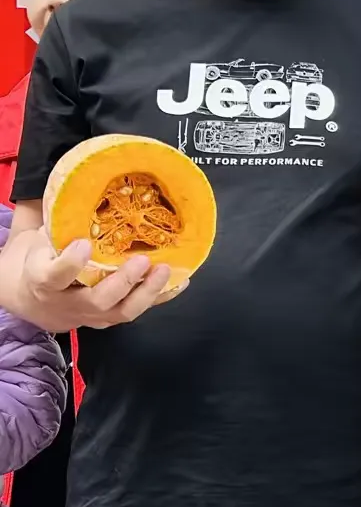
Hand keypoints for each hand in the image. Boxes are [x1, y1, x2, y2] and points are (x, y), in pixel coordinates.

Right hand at [17, 235, 183, 331]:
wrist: (34, 301)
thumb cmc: (41, 261)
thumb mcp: (39, 241)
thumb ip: (58, 224)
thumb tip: (79, 187)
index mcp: (44, 280)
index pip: (54, 276)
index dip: (70, 263)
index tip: (84, 244)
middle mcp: (68, 302)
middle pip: (98, 300)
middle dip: (123, 281)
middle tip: (142, 259)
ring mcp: (92, 315)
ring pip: (123, 312)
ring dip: (148, 292)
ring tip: (166, 269)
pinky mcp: (111, 318)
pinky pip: (138, 310)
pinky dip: (161, 297)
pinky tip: (180, 281)